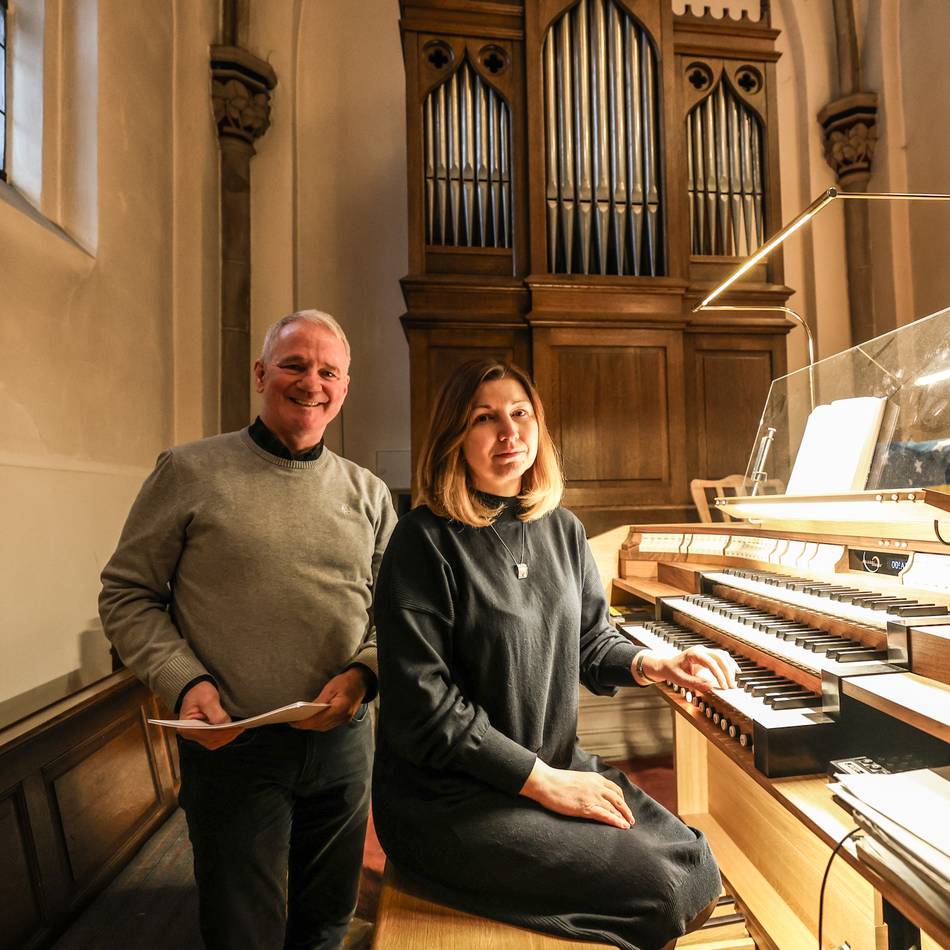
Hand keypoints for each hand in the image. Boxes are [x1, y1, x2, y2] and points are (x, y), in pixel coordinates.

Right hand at [178, 681, 244, 749]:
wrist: (195, 689)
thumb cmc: (199, 692)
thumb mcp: (208, 699)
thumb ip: (216, 713)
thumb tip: (226, 725)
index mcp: (186, 726)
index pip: (207, 734)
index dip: (223, 732)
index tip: (236, 728)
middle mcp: (189, 734)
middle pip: (211, 740)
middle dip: (227, 735)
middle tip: (240, 728)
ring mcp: (195, 735)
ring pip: (214, 742)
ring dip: (226, 737)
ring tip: (239, 729)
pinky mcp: (202, 734)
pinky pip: (214, 739)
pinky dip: (224, 736)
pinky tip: (232, 730)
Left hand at [291, 666, 370, 731]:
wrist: (361, 682)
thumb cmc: (346, 682)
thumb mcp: (331, 687)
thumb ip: (319, 700)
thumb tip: (307, 711)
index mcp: (341, 707)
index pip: (320, 719)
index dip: (305, 722)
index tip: (293, 722)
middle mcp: (343, 717)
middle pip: (321, 725)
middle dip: (306, 725)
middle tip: (292, 722)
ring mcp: (344, 720)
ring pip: (324, 727)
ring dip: (311, 726)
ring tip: (298, 722)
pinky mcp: (343, 719)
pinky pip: (328, 725)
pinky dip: (318, 723)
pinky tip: (309, 720)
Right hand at [519, 759, 633, 829]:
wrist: (546, 782)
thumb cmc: (556, 781)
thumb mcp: (576, 778)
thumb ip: (586, 784)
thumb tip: (588, 791)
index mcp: (594, 778)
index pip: (614, 789)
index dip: (621, 799)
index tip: (623, 806)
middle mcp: (596, 786)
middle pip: (618, 799)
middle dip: (626, 810)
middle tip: (631, 819)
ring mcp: (592, 797)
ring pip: (614, 808)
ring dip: (623, 817)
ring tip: (628, 825)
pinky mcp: (586, 808)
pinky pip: (606, 815)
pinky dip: (616, 821)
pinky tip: (623, 826)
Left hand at [638, 646, 738, 690]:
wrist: (667, 665)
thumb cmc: (672, 671)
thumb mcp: (681, 679)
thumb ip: (695, 683)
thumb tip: (711, 686)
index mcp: (693, 654)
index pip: (711, 662)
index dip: (719, 674)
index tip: (723, 686)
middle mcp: (700, 650)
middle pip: (720, 658)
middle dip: (727, 672)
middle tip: (731, 686)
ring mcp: (705, 651)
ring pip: (723, 656)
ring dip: (730, 668)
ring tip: (733, 682)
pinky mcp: (708, 655)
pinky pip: (722, 657)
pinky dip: (729, 664)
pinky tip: (735, 671)